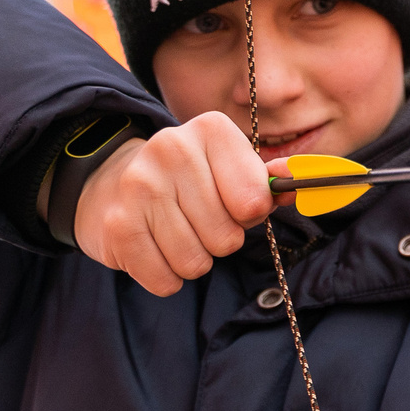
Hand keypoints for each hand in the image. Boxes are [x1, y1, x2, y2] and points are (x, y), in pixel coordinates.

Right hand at [73, 113, 271, 296]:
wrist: (112, 182)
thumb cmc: (190, 182)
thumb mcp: (231, 168)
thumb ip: (268, 180)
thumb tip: (297, 183)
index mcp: (210, 130)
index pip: (256, 201)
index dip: (251, 215)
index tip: (235, 205)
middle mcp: (172, 150)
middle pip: (227, 237)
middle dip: (220, 240)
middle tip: (200, 221)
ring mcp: (139, 187)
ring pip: (196, 263)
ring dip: (193, 260)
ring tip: (177, 233)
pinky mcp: (118, 226)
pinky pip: (165, 280)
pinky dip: (167, 276)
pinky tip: (156, 247)